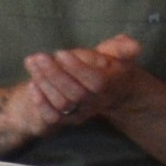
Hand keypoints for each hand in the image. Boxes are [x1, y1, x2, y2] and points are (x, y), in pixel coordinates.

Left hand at [21, 34, 152, 127]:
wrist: (111, 92)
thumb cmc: (112, 67)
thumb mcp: (120, 53)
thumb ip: (124, 48)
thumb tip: (134, 47)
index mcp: (110, 84)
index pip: (95, 81)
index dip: (76, 68)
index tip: (60, 52)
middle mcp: (97, 102)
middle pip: (75, 93)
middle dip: (54, 74)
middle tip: (39, 56)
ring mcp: (82, 112)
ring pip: (62, 104)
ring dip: (44, 84)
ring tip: (32, 63)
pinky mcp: (69, 118)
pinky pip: (54, 117)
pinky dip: (41, 104)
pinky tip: (31, 85)